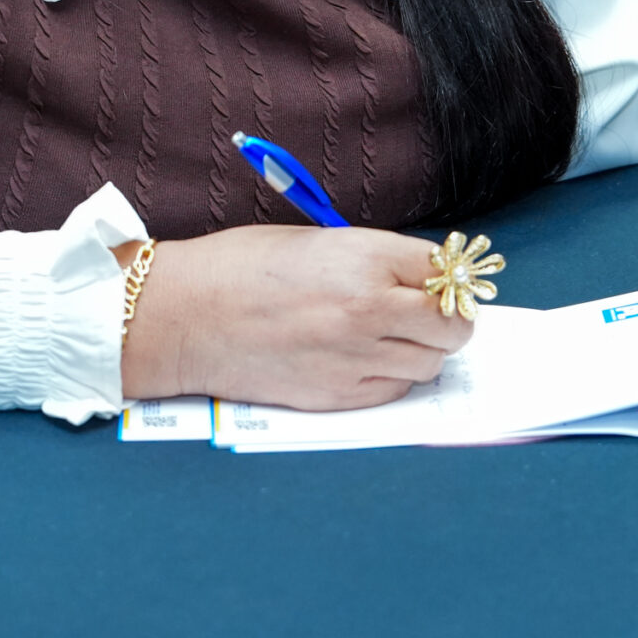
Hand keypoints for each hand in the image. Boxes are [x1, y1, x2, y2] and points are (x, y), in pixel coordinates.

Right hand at [121, 225, 473, 409]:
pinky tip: (362, 358)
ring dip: (422, 350)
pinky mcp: (338, 396)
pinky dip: (391, 376)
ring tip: (390, 336)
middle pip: (452, 326)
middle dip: (449, 319)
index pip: (443, 271)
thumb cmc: (240, 268)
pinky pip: (394, 390)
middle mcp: (368, 310)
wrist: (185, 317)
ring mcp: (355, 359)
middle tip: (429, 313)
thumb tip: (421, 278)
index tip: (440, 281)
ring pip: (429, 364)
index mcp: (364, 259)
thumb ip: (374, 260)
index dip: (447, 276)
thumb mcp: (317, 240)